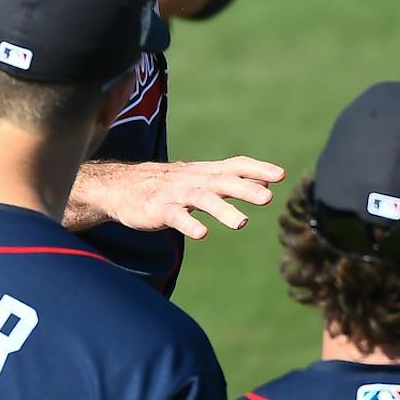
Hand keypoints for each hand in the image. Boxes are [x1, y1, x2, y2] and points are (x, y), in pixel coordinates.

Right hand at [71, 156, 284, 239]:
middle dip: (245, 188)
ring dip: (222, 209)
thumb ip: (230, 180)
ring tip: (242, 222)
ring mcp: (175, 195)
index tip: (280, 175)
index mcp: (204, 172)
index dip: (256, 169)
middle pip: (222, 181)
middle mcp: (192, 180)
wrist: (119, 186)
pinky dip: (188, 224)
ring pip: (201, 199)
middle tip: (268, 197)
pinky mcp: (158, 210)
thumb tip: (265, 181)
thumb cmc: (166, 184)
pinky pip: (175, 217)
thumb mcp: (199, 178)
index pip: (234, 165)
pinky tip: (202, 234)